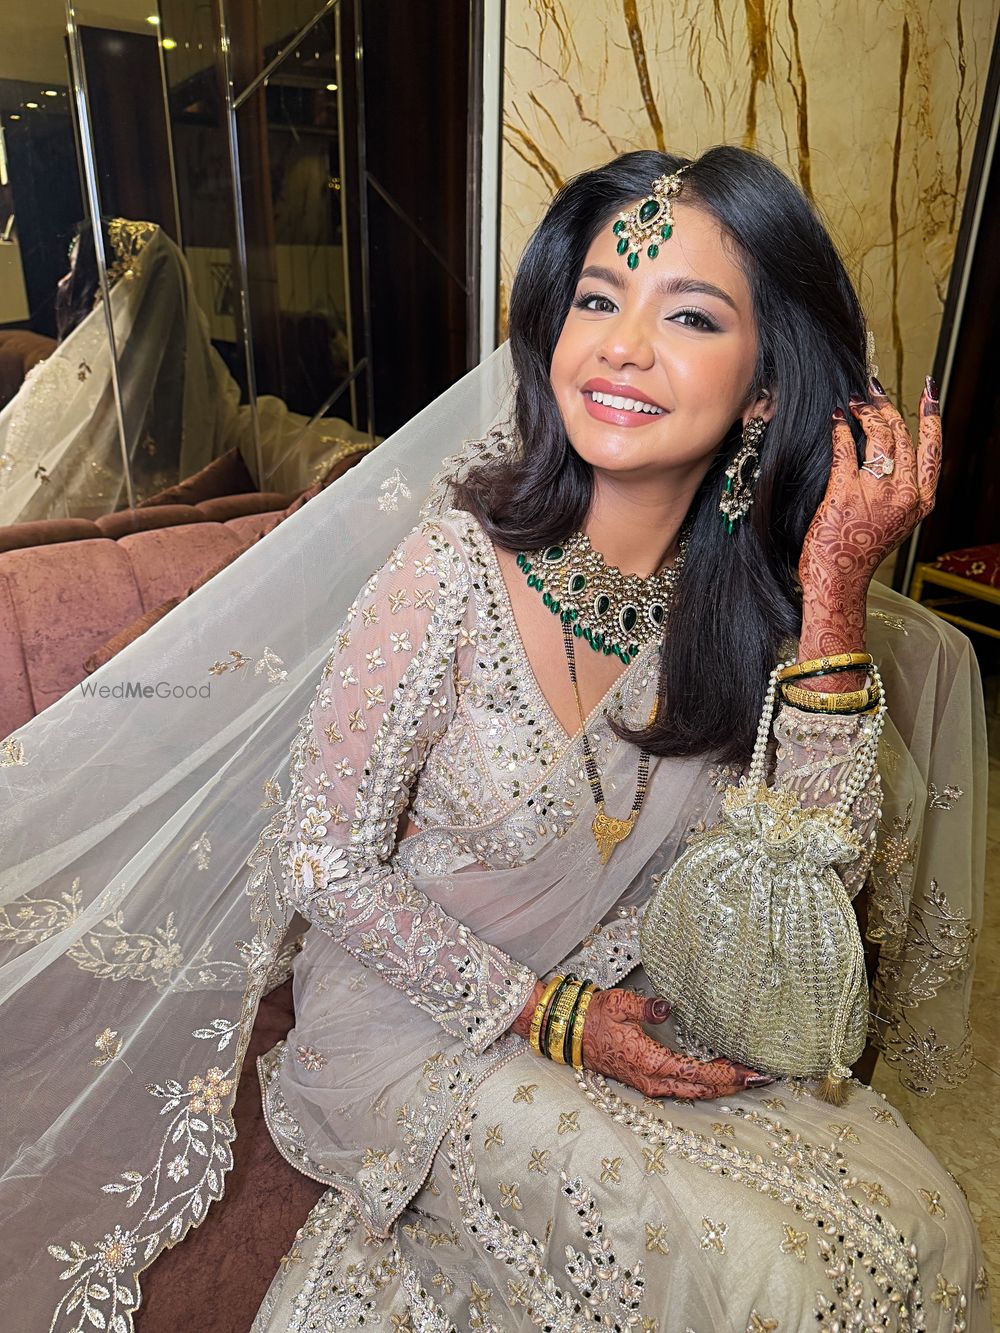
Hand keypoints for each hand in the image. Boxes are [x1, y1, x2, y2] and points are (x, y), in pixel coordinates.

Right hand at [581, 988, 770, 1097]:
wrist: (569, 1033)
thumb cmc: (594, 1016)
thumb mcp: (619, 1004)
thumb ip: (646, 1006)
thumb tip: (666, 1006)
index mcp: (649, 1061)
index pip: (696, 1073)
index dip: (725, 1074)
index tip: (749, 1072)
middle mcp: (652, 1079)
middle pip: (701, 1089)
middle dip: (732, 1084)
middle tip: (761, 1077)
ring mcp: (649, 1084)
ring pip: (693, 1092)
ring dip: (720, 1086)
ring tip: (746, 1077)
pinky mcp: (646, 1081)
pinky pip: (682, 1089)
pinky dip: (704, 1085)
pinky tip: (717, 1077)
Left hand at [796, 376, 940, 685]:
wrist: (838, 579)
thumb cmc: (859, 552)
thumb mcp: (894, 523)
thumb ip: (900, 493)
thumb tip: (891, 457)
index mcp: (920, 502)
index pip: (934, 450)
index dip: (931, 418)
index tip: (929, 394)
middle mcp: (904, 496)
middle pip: (902, 436)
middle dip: (887, 408)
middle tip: (874, 392)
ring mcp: (876, 494)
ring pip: (878, 437)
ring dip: (865, 412)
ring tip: (854, 402)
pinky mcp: (845, 493)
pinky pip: (845, 449)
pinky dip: (840, 429)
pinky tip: (836, 420)